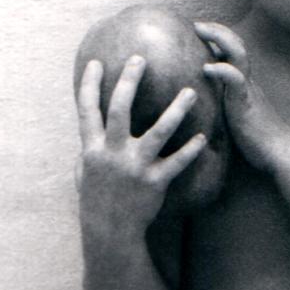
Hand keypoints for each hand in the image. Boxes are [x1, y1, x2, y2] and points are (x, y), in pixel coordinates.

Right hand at [77, 56, 206, 234]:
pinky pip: (177, 162)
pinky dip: (191, 150)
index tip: (95, 62)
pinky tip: (204, 137)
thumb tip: (93, 124)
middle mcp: (112, 154)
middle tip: (140, 59)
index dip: (89, 85)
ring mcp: (135, 167)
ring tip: (191, 92)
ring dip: (176, 111)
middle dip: (128, 82)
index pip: (87, 111)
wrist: (110, 231)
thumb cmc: (98, 197)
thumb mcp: (86, 171)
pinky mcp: (155, 182)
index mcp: (92, 149)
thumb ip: (91, 146)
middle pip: (119, 110)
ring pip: (158, 132)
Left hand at [194, 22, 282, 173]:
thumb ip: (226, 106)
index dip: (218, 37)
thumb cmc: (258, 140)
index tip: (199, 30)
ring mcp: (248, 90)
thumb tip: (208, 103)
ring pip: (238, 54)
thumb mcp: (237, 116)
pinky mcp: (246, 103)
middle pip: (236, 45)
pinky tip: (208, 67)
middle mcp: (247, 81)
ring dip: (220, 38)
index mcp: (244, 84)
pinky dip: (222, 70)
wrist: (280, 153)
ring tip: (201, 30)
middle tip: (197, 23)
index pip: (233, 51)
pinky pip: (236, 80)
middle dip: (217, 30)